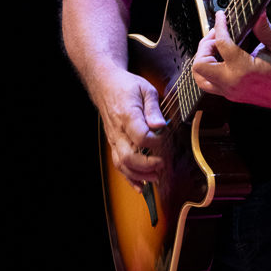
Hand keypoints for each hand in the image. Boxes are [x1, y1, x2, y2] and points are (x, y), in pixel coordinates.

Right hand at [99, 71, 167, 191]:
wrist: (105, 84)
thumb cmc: (126, 86)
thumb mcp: (145, 89)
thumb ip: (154, 109)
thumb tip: (161, 125)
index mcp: (126, 115)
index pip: (140, 136)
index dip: (155, 142)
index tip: (165, 138)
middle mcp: (118, 130)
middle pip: (128, 156)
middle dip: (147, 165)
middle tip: (162, 164)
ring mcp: (114, 139)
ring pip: (122, 164)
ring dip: (139, 174)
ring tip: (156, 177)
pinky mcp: (114, 143)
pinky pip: (118, 164)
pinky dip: (129, 178)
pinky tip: (141, 186)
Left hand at [192, 11, 270, 110]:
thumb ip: (263, 28)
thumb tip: (257, 11)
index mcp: (244, 70)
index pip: (222, 44)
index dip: (219, 25)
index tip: (221, 16)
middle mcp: (233, 83)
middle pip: (200, 64)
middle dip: (205, 46)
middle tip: (216, 35)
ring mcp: (230, 92)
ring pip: (200, 78)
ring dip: (203, 60)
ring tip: (215, 48)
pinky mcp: (231, 95)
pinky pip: (210, 84)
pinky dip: (209, 70)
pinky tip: (221, 58)